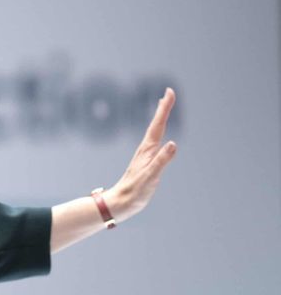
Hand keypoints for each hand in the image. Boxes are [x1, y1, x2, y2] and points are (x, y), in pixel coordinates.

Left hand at [106, 87, 176, 221]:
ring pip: (155, 131)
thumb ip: (161, 161)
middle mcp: (146, 149)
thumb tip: (173, 144)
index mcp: (147, 150)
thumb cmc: (135, 191)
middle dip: (163, 108)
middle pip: (156, 124)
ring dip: (160, 118)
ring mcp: (145, 155)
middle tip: (169, 93)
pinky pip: (155, 143)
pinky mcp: (146, 162)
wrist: (121, 202)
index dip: (164, 108)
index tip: (169, 92)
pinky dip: (159, 133)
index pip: (158, 124)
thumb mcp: (151, 176)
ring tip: (163, 107)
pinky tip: (161, 137)